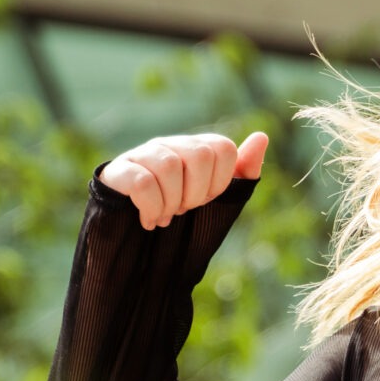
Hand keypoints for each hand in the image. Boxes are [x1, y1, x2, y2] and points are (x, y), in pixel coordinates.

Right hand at [101, 131, 267, 229]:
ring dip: (172, 203)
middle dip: (197, 193)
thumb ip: (242, 172)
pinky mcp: (118, 171)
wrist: (135, 243)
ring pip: (169, 166)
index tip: (204, 201)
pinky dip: (151, 208)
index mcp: (196, 148)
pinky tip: (149, 221)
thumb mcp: (219, 199)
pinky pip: (142, 182)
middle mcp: (170, 145)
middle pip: (199, 154)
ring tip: (166, 216)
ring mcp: (142, 155)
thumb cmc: (181, 216)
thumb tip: (261, 137)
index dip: (219, 182)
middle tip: (184, 210)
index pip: (223, 148)